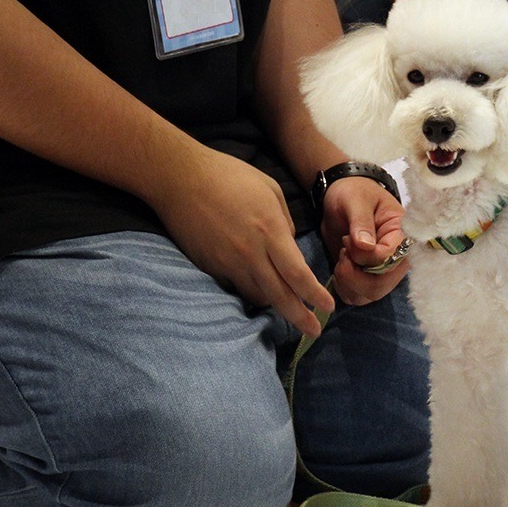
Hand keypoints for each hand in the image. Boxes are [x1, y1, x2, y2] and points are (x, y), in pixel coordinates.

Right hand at [148, 146, 333, 335]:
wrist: (179, 178)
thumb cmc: (229, 176)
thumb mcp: (270, 190)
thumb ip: (285, 223)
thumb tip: (289, 247)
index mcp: (270, 231)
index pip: (298, 275)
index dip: (315, 295)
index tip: (328, 308)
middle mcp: (250, 253)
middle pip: (280, 296)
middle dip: (300, 317)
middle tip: (313, 331)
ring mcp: (227, 262)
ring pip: (256, 296)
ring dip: (274, 303)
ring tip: (286, 304)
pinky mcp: (209, 266)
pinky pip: (234, 287)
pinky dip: (249, 289)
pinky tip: (255, 285)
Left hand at [319, 176, 409, 305]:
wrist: (341, 197)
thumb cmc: (353, 193)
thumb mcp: (355, 200)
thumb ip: (361, 222)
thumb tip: (366, 247)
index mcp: (402, 235)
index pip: (390, 260)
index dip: (365, 258)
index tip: (348, 241)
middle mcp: (398, 258)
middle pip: (381, 285)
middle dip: (354, 276)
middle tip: (343, 253)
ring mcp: (384, 271)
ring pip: (369, 295)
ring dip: (347, 282)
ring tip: (342, 258)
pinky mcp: (369, 279)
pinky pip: (359, 297)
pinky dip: (344, 288)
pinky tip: (340, 268)